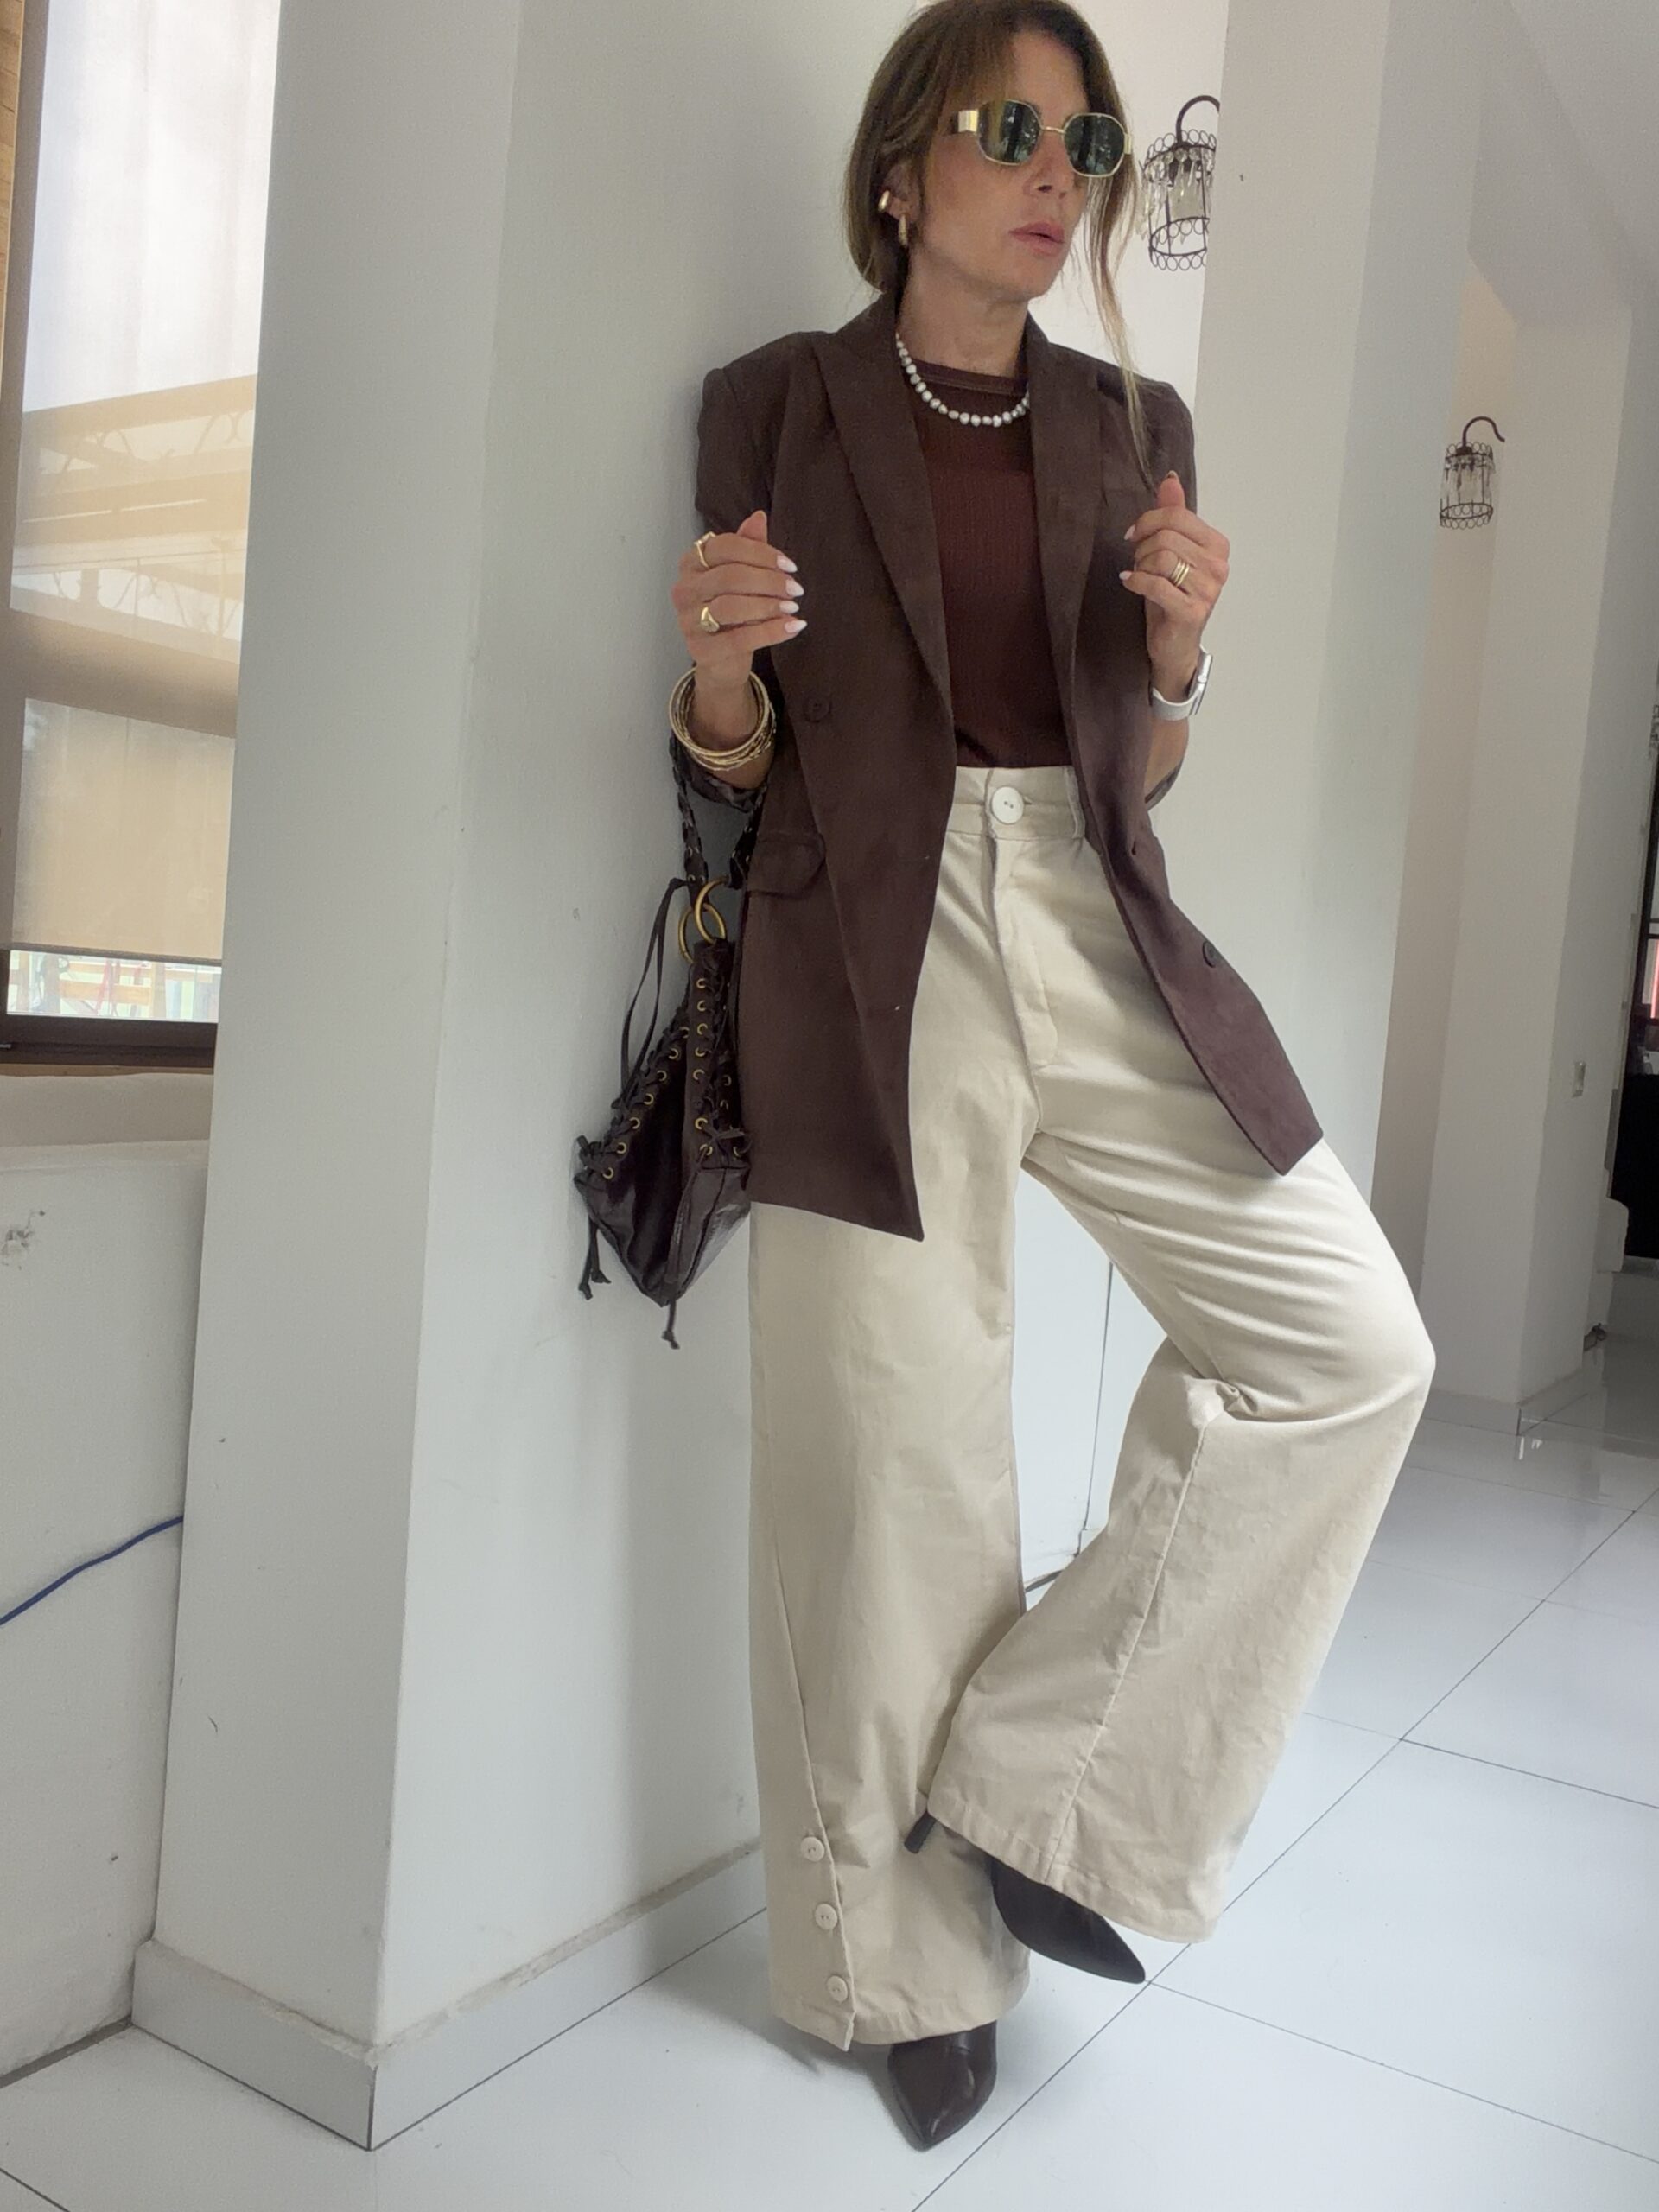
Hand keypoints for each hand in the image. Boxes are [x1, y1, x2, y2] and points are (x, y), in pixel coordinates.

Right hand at [671, 509, 805, 692]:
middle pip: (729, 576)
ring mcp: (688, 621)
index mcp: (692, 563)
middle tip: (796, 589)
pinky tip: (793, 627)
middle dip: (769, 581)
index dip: (761, 554)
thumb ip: (748, 547)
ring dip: (768, 605)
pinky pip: (738, 640)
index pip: (726, 547)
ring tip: (793, 607)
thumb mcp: (742, 577)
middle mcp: (684, 589)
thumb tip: (759, 517)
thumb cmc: (733, 613)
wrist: (720, 660)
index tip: (790, 566)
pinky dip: (770, 632)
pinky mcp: (700, 650)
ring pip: (730, 606)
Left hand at [1119, 472, 1226, 694]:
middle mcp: (1218, 566)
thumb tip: (1170, 480)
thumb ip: (1173, 516)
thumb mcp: (1172, 553)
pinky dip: (1135, 581)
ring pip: (1160, 558)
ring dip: (1139, 565)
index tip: (1133, 534)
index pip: (1178, 515)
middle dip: (1142, 546)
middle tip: (1136, 560)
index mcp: (1217, 545)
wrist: (1174, 645)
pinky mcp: (1192, 611)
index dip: (1148, 521)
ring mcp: (1208, 589)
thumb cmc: (1171, 598)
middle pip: (1167, 536)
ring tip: (1137, 574)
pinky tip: (1129, 583)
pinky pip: (1155, 584)